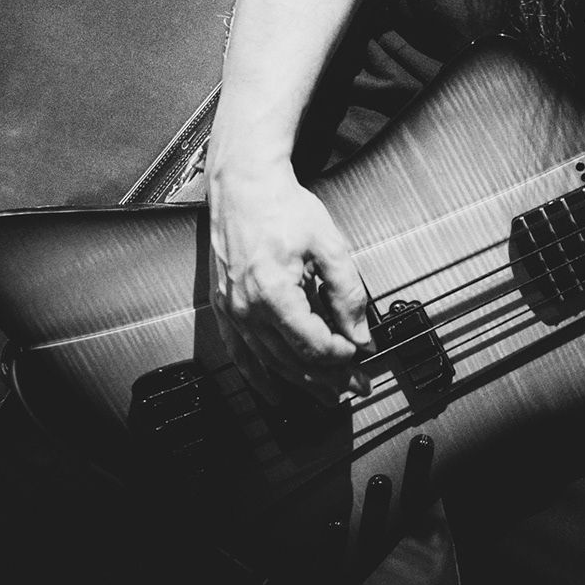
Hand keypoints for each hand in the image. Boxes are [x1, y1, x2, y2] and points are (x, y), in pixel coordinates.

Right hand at [207, 162, 373, 406]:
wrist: (244, 187)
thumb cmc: (283, 207)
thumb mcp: (329, 244)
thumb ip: (348, 292)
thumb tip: (360, 333)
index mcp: (273, 291)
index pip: (311, 344)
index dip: (340, 356)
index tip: (360, 354)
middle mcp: (247, 308)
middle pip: (292, 360)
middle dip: (328, 378)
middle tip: (356, 387)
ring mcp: (232, 311)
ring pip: (269, 363)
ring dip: (301, 384)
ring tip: (328, 397)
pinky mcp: (224, 309)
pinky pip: (241, 355)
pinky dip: (259, 378)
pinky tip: (276, 395)